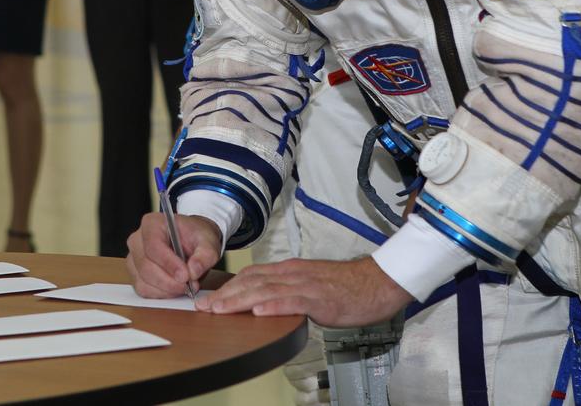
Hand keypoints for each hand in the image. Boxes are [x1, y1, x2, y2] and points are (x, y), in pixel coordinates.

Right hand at [126, 212, 222, 298]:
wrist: (192, 241)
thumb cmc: (196, 236)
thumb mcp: (208, 242)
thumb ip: (204, 255)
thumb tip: (193, 271)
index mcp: (152, 223)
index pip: (153, 245)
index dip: (168, 263)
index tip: (185, 275)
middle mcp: (137, 239)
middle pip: (146, 266)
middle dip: (169, 281)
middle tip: (189, 285)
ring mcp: (133, 257)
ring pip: (143, 281)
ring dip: (166, 289)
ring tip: (185, 286)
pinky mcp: (135, 274)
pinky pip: (143, 289)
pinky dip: (161, 294)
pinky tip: (175, 289)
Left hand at [195, 256, 411, 326]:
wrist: (376, 283)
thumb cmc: (346, 287)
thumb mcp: (311, 284)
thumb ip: (289, 290)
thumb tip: (267, 302)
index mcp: (291, 270)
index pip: (253, 275)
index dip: (229, 286)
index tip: (210, 298)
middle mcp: (294, 274)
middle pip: (253, 281)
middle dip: (226, 295)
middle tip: (204, 307)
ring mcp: (306, 285)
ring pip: (267, 290)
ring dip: (240, 300)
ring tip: (220, 309)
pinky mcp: (320, 299)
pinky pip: (293, 301)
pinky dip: (274, 305)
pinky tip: (259, 311)